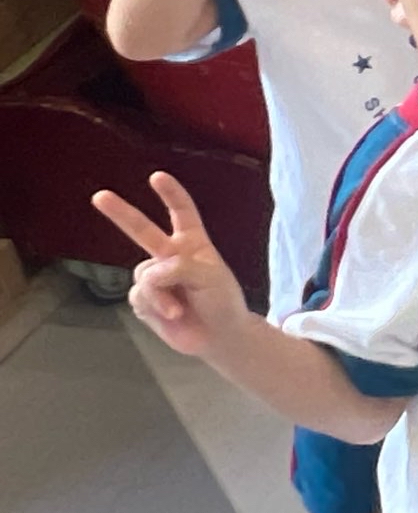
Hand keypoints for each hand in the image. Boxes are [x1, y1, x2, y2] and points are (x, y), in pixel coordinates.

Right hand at [91, 172, 252, 357]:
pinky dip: (156, 306)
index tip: (156, 176)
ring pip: (144, 275)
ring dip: (161, 293)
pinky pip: (140, 296)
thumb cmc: (222, 300)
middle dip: (121, 213)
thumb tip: (153, 272)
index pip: (181, 213)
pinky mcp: (144, 300)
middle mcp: (170, 255)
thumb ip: (181, 267)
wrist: (218, 336)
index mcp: (193, 243)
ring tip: (180, 308)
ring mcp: (155, 278)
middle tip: (99, 196)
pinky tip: (171, 315)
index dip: (171, 194)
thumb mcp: (211, 277)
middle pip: (142, 230)